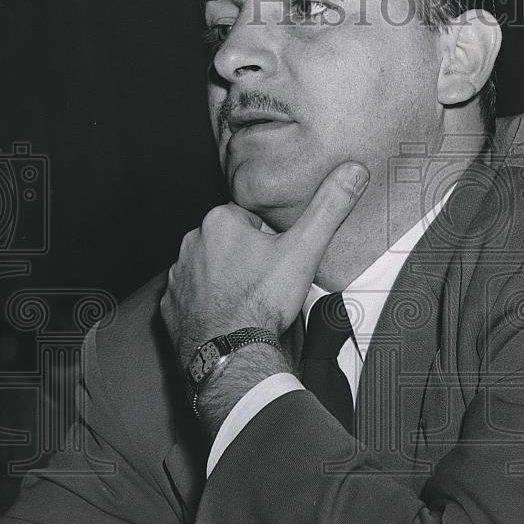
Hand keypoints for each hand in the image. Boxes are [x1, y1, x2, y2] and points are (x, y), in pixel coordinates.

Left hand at [161, 162, 368, 367]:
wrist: (231, 352)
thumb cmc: (262, 301)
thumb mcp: (303, 250)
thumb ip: (328, 208)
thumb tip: (354, 171)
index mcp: (219, 222)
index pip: (248, 219)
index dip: (267, 240)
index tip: (277, 260)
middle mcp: (190, 243)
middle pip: (226, 243)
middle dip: (243, 258)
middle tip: (265, 282)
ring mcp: (177, 276)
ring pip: (207, 268)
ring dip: (223, 279)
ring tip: (246, 300)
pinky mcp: (169, 305)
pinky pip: (190, 297)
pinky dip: (205, 304)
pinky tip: (224, 315)